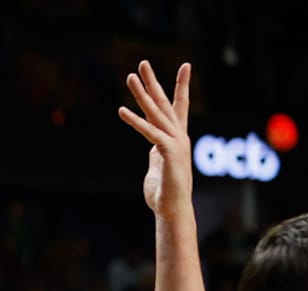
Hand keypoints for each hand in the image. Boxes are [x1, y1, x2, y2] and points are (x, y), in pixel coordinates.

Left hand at [118, 60, 192, 215]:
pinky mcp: (168, 152)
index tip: (186, 65)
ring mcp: (175, 142)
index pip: (179, 106)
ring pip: (155, 113)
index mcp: (176, 137)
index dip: (181, 86)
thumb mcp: (158, 166)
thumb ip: (156, 152)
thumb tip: (153, 147)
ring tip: (129, 77)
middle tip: (142, 63)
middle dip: (153, 82)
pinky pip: (149, 133)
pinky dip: (135, 121)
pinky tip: (121, 110)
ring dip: (141, 94)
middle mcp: (178, 135)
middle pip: (164, 103)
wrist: (172, 209)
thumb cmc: (165, 191)